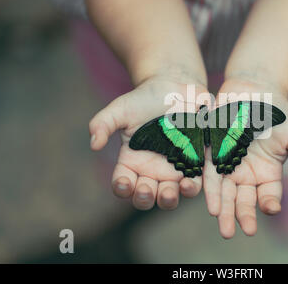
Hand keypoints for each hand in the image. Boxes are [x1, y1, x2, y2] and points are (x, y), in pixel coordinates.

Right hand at [89, 76, 208, 209]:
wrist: (175, 87)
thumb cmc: (144, 99)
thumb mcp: (121, 109)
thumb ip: (103, 124)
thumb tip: (94, 144)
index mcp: (131, 162)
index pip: (123, 183)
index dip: (122, 188)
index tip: (124, 183)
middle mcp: (151, 171)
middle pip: (146, 196)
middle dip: (145, 197)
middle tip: (146, 190)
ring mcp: (173, 170)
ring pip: (169, 195)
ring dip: (168, 199)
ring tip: (169, 193)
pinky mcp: (194, 165)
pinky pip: (193, 183)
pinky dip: (191, 188)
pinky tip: (189, 183)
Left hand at [203, 78, 287, 237]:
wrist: (254, 89)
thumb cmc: (278, 112)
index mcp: (267, 172)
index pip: (268, 195)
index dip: (269, 203)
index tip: (270, 208)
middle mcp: (246, 173)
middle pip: (243, 200)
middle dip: (242, 216)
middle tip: (240, 232)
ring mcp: (228, 165)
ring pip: (225, 193)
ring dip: (224, 211)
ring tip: (224, 228)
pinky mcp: (212, 154)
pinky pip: (209, 175)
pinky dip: (210, 190)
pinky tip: (211, 205)